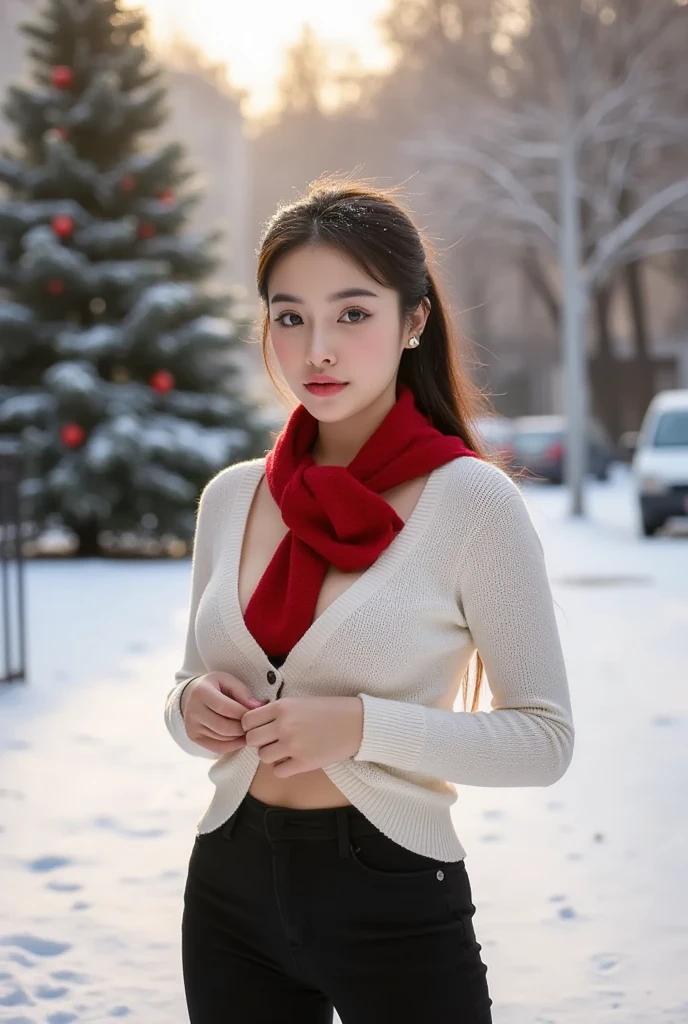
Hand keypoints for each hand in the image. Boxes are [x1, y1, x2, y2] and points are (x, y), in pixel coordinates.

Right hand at [180, 672, 266, 756]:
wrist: (192, 695)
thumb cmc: (215, 687)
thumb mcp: (228, 681)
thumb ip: (242, 692)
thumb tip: (258, 706)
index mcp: (201, 692)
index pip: (226, 708)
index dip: (244, 713)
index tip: (257, 714)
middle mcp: (193, 710)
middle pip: (224, 727)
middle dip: (243, 728)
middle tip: (255, 725)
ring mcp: (192, 726)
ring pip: (222, 739)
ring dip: (239, 737)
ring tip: (249, 730)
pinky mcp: (194, 738)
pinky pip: (217, 747)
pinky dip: (233, 745)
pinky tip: (241, 738)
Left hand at [240, 696, 363, 777]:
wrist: (357, 723)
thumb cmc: (330, 710)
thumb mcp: (300, 702)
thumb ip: (277, 711)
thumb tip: (254, 724)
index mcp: (282, 706)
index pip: (248, 720)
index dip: (251, 726)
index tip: (260, 728)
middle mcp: (284, 725)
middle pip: (252, 739)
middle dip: (258, 741)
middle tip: (271, 740)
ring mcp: (293, 745)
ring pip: (262, 756)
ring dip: (270, 755)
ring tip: (283, 750)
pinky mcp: (304, 763)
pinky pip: (278, 771)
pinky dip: (282, 768)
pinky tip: (292, 760)